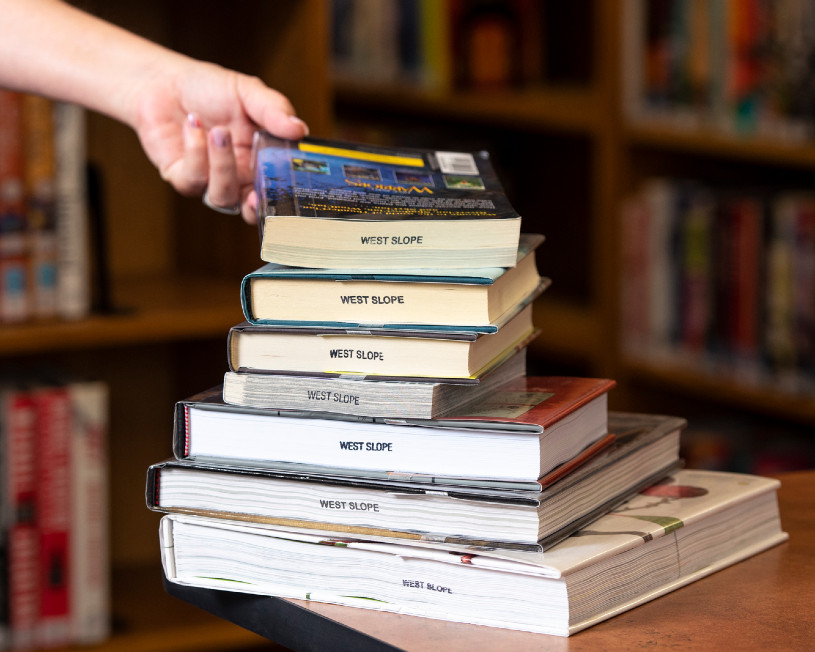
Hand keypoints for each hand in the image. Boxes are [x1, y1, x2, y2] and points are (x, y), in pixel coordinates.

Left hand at [130, 60, 307, 222]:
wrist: (162, 82)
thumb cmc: (208, 88)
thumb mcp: (247, 92)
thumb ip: (274, 110)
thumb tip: (300, 129)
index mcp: (261, 160)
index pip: (279, 189)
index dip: (284, 197)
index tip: (288, 189)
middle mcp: (238, 176)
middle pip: (253, 210)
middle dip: (256, 209)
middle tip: (255, 194)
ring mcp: (210, 180)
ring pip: (223, 196)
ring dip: (222, 166)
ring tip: (218, 133)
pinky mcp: (182, 178)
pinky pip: (193, 180)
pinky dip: (195, 151)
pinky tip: (192, 124)